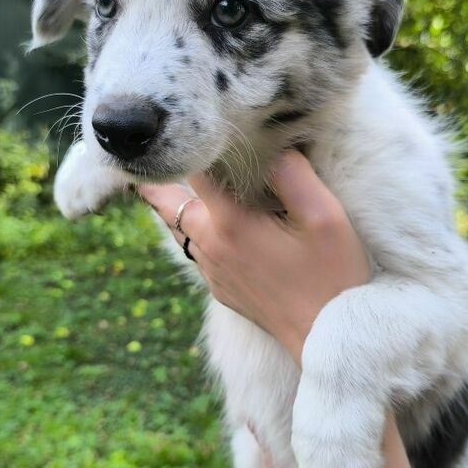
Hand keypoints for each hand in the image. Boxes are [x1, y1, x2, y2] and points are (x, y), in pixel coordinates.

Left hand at [138, 151, 371, 363]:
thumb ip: (294, 175)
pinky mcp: (223, 290)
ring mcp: (214, 272)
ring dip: (169, 206)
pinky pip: (195, 253)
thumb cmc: (333, 276)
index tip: (186, 129)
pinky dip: (188, 231)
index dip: (193, 146)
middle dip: (159, 180)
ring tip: (154, 187)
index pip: (194, 171)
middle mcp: (211, 247)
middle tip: (134, 160)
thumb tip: (272, 148)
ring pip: (178, 231)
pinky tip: (199, 225)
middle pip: (170, 203)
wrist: (330, 339)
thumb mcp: (325, 218)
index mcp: (230, 223)